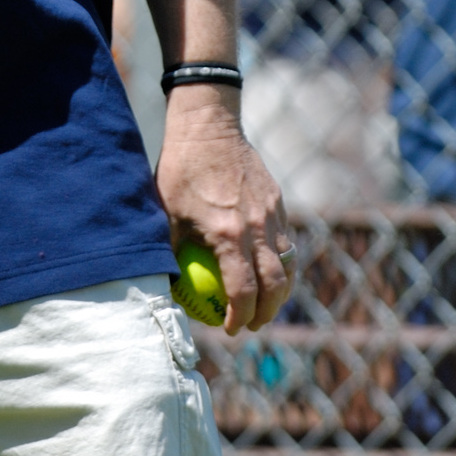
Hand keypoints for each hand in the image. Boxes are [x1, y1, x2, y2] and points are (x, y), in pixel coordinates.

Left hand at [156, 90, 292, 334]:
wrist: (208, 127)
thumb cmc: (179, 170)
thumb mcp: (167, 213)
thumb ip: (173, 251)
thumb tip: (167, 286)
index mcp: (228, 234)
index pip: (242, 292)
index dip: (238, 317)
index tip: (228, 329)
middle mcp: (257, 228)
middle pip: (275, 286)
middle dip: (267, 313)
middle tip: (252, 324)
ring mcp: (272, 214)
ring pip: (288, 265)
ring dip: (280, 291)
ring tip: (266, 303)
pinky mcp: (279, 201)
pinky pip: (286, 241)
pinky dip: (282, 261)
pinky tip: (268, 267)